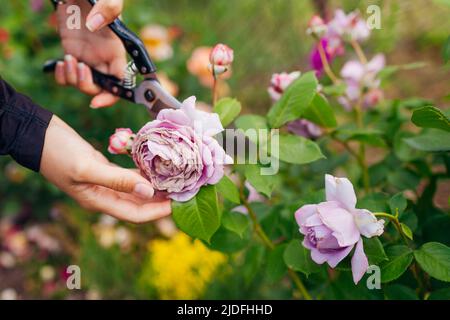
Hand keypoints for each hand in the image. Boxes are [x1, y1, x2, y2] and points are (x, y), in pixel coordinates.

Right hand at [40, 116, 170, 222]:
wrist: (38, 135)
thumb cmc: (58, 153)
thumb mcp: (87, 168)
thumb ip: (118, 181)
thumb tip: (148, 192)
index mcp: (99, 201)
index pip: (136, 214)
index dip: (158, 212)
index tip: (180, 203)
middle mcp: (105, 196)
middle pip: (139, 203)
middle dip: (162, 199)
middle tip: (184, 189)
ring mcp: (105, 182)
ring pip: (136, 188)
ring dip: (155, 184)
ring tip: (177, 177)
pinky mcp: (105, 168)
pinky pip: (129, 174)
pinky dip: (143, 171)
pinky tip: (157, 164)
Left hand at [55, 0, 125, 107]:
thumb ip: (108, 9)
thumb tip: (94, 24)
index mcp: (116, 51)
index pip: (120, 83)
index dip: (111, 96)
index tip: (97, 101)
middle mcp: (103, 60)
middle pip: (100, 89)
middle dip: (87, 86)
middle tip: (79, 67)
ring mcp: (87, 59)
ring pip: (82, 85)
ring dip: (72, 79)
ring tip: (67, 59)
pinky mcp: (72, 55)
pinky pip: (67, 77)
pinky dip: (61, 76)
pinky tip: (58, 64)